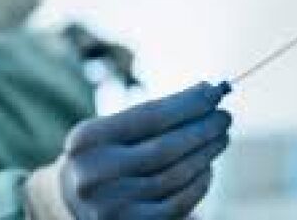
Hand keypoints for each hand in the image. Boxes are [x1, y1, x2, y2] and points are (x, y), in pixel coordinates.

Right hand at [61, 82, 231, 218]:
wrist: (71, 201)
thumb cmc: (106, 154)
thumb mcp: (117, 129)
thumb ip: (158, 111)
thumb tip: (208, 91)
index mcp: (89, 139)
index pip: (151, 116)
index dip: (190, 104)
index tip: (215, 93)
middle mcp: (95, 174)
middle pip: (167, 147)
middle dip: (203, 129)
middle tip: (225, 117)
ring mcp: (111, 206)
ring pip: (176, 175)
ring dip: (206, 153)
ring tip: (220, 138)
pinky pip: (178, 204)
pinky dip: (199, 184)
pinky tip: (207, 168)